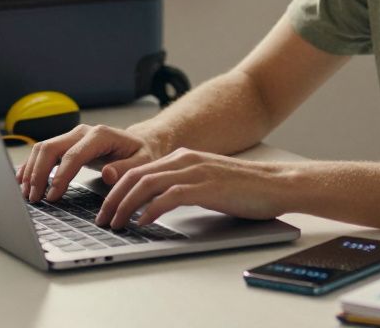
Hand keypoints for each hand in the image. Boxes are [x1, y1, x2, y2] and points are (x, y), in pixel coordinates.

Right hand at [16, 124, 164, 202]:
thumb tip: (108, 173)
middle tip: (34, 198)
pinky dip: (32, 166)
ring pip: (43, 149)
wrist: (141, 142)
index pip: (73, 155)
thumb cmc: (142, 153)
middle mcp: (82, 132)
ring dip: (32, 171)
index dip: (60, 176)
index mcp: (100, 135)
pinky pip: (44, 152)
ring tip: (28, 194)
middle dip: (39, 174)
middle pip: (50, 148)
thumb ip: (126, 168)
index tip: (52, 196)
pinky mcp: (67, 144)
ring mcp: (73, 136)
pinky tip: (22, 179)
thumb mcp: (143, 163)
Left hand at [95, 148, 293, 229]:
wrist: (277, 184)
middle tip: (102, 219)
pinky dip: (150, 209)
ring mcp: (195, 172)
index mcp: (183, 157)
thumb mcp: (206, 182)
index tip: (106, 207)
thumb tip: (155, 205)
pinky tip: (142, 222)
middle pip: (135, 176)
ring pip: (146, 184)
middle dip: (113, 199)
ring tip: (116, 223)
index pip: (138, 170)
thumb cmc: (246, 188)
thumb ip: (182, 187)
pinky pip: (169, 196)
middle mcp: (185, 160)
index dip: (116, 190)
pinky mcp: (206, 187)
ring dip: (125, 205)